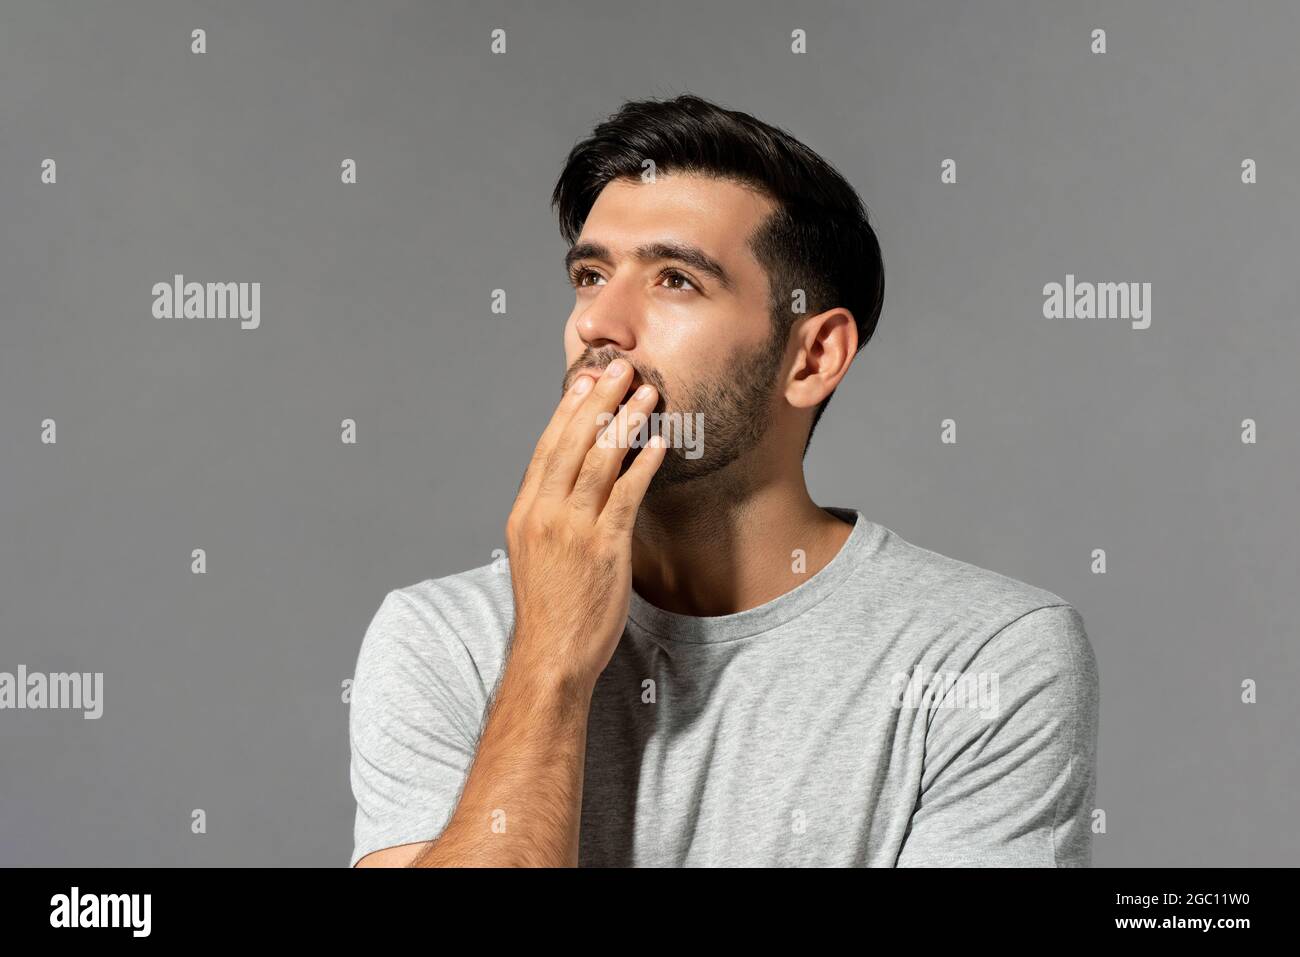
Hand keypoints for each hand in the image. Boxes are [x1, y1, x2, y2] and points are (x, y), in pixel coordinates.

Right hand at [504, 360, 667, 693]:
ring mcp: (573, 529)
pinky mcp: (604, 548)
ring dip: (626, 422)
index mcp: (525, 513)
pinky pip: (627, 495)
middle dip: (599, 401)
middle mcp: (545, 514)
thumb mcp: (536, 555)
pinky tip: (659, 444)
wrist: (552, 655)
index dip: (568, 412)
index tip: (584, 382)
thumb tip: (573, 488)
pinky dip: (643, 465)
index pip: (547, 449)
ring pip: (600, 462)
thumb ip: (551, 517)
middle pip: (573, 444)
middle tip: (620, 368)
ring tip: (647, 393)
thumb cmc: (551, 609)